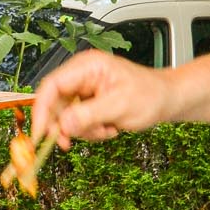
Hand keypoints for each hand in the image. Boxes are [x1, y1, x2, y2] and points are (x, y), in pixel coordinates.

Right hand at [32, 49, 178, 146]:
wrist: (168, 99)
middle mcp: (82, 75)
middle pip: (55, 104)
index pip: (52, 86)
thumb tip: (63, 125)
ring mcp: (85, 89)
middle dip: (66, 126)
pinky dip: (91, 131)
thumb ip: (89, 115)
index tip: (41, 133)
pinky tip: (109, 127)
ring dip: (84, 130)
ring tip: (107, 129)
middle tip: (71, 143)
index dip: (42, 110)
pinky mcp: (89, 102)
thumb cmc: (151, 94)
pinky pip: (77, 122)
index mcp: (87, 66)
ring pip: (66, 117)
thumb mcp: (120, 106)